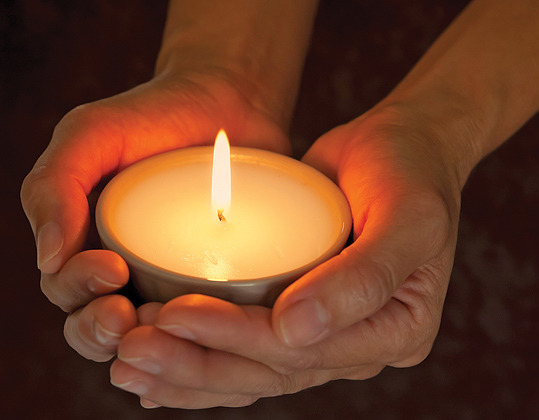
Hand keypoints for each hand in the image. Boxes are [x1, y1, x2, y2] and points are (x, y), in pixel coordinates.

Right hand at [20, 67, 290, 361]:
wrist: (227, 104)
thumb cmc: (153, 117)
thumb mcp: (92, 135)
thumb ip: (54, 185)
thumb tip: (48, 258)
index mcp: (87, 244)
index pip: (67, 289)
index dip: (79, 290)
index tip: (112, 266)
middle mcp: (127, 272)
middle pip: (101, 327)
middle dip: (102, 329)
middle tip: (124, 315)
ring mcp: (175, 282)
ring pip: (150, 337)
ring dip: (147, 345)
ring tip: (163, 327)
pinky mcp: (221, 286)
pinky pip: (207, 326)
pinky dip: (201, 343)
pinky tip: (208, 345)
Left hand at [108, 105, 463, 407]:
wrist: (404, 149)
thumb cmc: (411, 174)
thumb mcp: (407, 217)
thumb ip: (363, 277)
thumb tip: (296, 332)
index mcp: (395, 332)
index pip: (305, 352)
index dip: (238, 338)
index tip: (176, 313)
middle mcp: (356, 345)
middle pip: (268, 372)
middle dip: (197, 363)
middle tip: (132, 348)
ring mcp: (325, 335)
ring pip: (250, 372)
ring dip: (188, 372)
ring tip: (128, 363)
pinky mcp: (296, 315)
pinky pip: (246, 351)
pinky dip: (201, 362)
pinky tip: (155, 369)